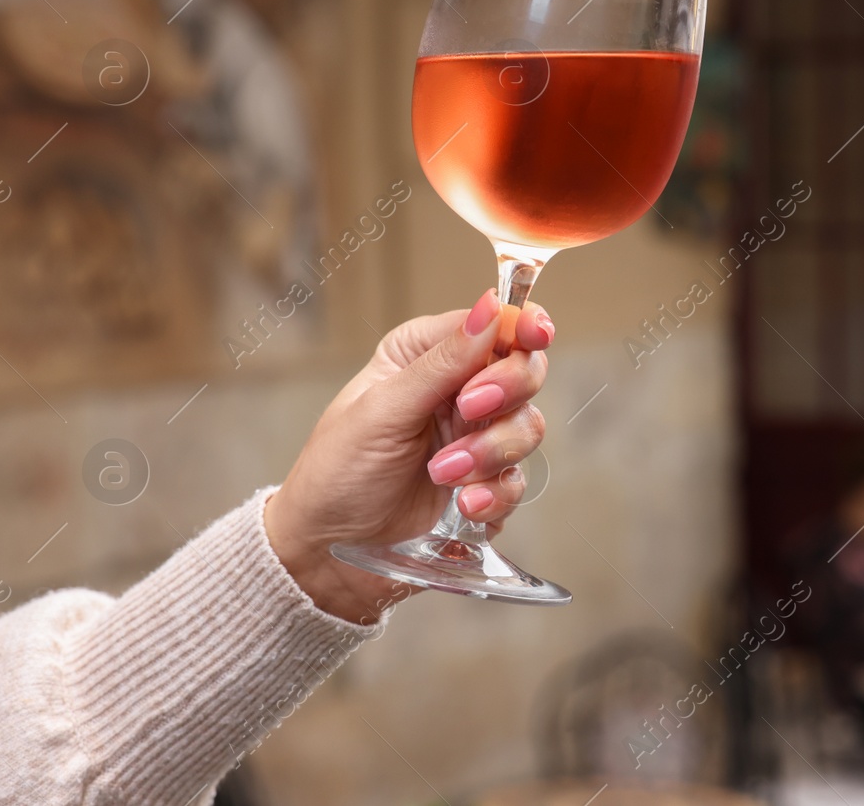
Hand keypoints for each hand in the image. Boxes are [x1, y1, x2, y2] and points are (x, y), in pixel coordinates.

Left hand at [264, 290, 554, 623]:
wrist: (326, 554)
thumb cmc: (337, 473)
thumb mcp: (382, 411)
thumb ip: (442, 363)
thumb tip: (489, 307)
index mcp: (426, 356)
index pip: (492, 325)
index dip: (522, 324)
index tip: (537, 334)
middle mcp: (457, 391)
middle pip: (524, 370)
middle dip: (505, 392)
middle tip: (469, 410)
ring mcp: (475, 439)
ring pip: (527, 427)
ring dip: (491, 452)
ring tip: (443, 474)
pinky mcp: (485, 485)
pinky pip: (518, 481)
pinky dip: (496, 494)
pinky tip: (465, 506)